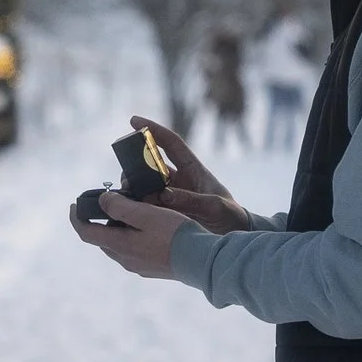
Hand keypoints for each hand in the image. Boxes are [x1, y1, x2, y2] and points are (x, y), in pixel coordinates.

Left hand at [70, 190, 189, 280]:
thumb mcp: (145, 213)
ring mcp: (139, 267)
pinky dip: (132, 238)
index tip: (74, 205)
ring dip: (117, 230)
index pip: (86, 233)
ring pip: (119, 246)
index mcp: (119, 246)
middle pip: (103, 240)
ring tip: (129, 212)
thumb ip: (119, 206)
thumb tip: (102, 201)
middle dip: (99, 222)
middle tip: (107, 204)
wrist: (202, 260)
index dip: (76, 218)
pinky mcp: (152, 269)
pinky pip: (134, 252)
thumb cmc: (175, 234)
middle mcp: (125, 260)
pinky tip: (147, 229)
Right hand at [131, 115, 250, 233]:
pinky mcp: (166, 212)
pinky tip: (131, 212)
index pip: (171, 143)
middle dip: (135, 166)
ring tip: (129, 199)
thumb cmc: (231, 217)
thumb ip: (192, 200)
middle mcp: (179, 180)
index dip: (153, 130)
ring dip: (135, 189)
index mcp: (193, 169)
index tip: (133, 120)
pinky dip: (138, 206)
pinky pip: (148, 205)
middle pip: (151, 165)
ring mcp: (172, 196)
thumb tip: (164, 195)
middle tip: (127, 177)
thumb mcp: (215, 207)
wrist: (234, 240)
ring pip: (146, 186)